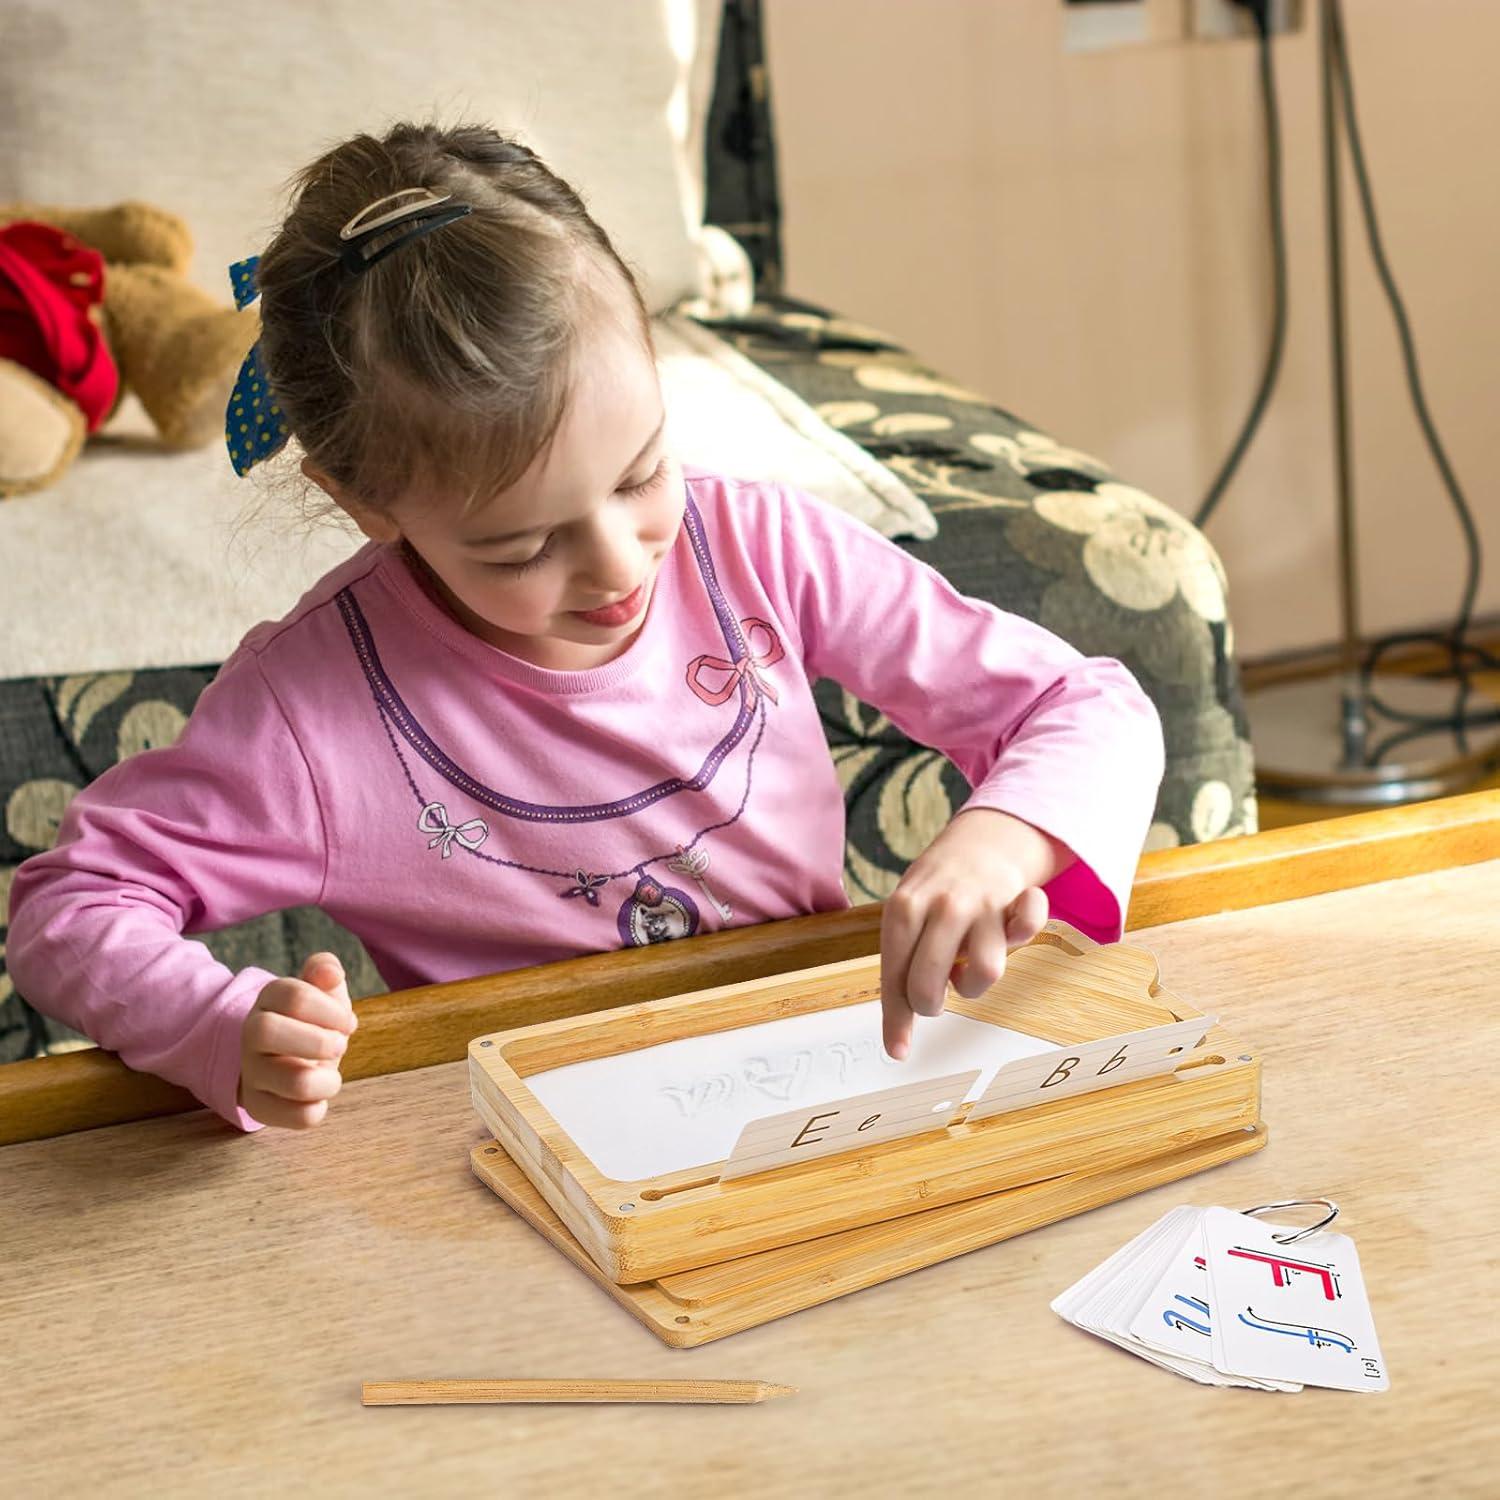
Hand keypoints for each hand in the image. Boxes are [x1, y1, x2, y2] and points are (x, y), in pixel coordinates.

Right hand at [237, 952, 357, 1128]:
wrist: (287, 1058)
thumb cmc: (312, 1021)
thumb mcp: (321, 990)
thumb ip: (325, 970)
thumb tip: (330, 973)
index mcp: (269, 999)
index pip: (294, 996)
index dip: (331, 1010)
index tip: (348, 1023)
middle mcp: (252, 1034)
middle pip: (267, 1031)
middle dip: (318, 1041)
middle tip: (339, 1045)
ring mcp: (252, 1072)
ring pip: (291, 1081)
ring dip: (326, 1080)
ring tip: (331, 1075)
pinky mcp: (259, 1105)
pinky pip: (295, 1116)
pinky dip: (318, 1109)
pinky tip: (318, 1097)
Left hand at [880, 809, 1071, 1059]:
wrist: (979, 841)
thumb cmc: (937, 891)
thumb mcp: (906, 916)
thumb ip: (902, 966)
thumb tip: (897, 1043)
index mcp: (902, 911)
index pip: (894, 977)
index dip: (897, 1019)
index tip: (897, 1051)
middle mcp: (940, 907)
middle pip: (929, 987)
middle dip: (930, 1004)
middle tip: (935, 994)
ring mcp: (980, 905)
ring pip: (983, 975)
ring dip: (973, 983)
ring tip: (966, 962)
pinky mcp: (1017, 902)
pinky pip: (1030, 926)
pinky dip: (1026, 928)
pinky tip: (1009, 928)